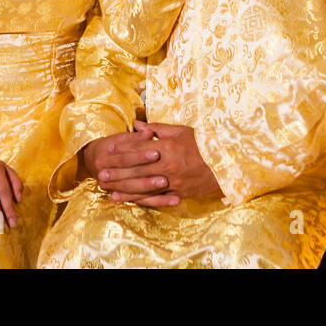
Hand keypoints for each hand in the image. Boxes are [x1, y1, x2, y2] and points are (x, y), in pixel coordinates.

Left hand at [97, 121, 220, 205]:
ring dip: (124, 188)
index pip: (138, 148)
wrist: (224, 163)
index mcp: (167, 147)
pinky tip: (129, 200)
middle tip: (100, 174)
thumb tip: (137, 125)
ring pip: (143, 185)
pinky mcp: (178, 193)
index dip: (121, 150)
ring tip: (108, 189)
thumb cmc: (201, 144)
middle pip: (137, 168)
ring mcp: (172, 181)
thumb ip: (157, 129)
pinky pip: (156, 197)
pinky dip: (141, 199)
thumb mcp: (179, 131)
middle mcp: (167, 164)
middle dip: (117, 171)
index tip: (107, 152)